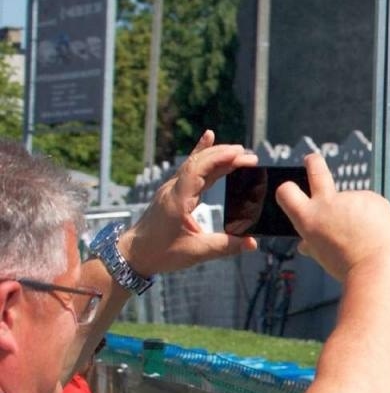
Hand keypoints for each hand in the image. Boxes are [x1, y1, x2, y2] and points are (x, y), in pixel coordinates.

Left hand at [123, 131, 258, 276]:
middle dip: (224, 156)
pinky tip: (208, 139)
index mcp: (177, 201)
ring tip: (239, 152)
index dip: (218, 159)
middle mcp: (173, 189)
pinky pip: (190, 169)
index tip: (239, 155)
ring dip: (216, 155)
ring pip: (195, 164)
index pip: (197, 171)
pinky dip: (202, 154)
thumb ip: (225, 246)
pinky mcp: (174, 192)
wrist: (134, 253)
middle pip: (199, 163)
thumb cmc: (160, 253)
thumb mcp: (196, 253)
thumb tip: (253, 243)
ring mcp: (172, 188)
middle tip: (250, 157)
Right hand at [278, 153, 389, 282]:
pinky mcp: (373, 198)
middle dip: (313, 163)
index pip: (286, 191)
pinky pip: (374, 206)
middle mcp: (327, 203)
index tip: (291, 187)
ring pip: (354, 203)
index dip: (287, 189)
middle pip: (316, 170)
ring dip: (359, 215)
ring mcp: (351, 198)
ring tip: (367, 238)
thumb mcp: (321, 255)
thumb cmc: (347, 266)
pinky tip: (378, 233)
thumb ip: (312, 244)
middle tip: (311, 159)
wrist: (377, 268)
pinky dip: (376, 217)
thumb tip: (304, 245)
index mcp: (308, 217)